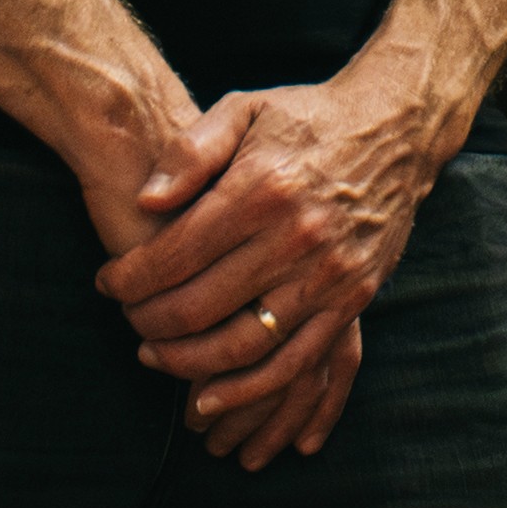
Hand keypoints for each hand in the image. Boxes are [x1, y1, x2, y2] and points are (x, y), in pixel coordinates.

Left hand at [98, 65, 456, 448]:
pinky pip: (294, 364)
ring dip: (186, 363)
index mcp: (263, 188)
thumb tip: (145, 202)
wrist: (398, 127)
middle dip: (147, 322)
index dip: (128, 278)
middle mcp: (297, 236)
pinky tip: (208, 399)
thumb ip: (190, 151)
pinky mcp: (353, 300)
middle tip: (128, 319)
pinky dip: (247, 392)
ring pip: (242, 346)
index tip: (107, 283)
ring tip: (154, 357)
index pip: (174, 254)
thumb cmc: (309, 118)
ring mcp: (329, 275)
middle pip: (199, 307)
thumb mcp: (245, 108)